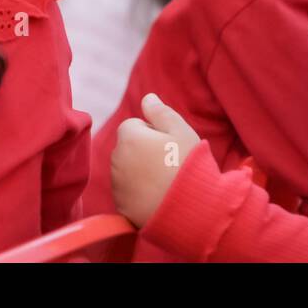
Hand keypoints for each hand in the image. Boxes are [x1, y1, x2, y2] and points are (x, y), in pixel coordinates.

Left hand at [110, 93, 201, 226]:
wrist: (191, 209)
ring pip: (127, 170)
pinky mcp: (121, 206)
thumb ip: (161, 112)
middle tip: (169, 164)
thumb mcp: (181, 131)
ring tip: (166, 182)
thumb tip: (147, 97)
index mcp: (128, 137)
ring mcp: (117, 184)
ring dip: (140, 172)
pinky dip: (139, 193)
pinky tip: (158, 197)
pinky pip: (127, 192)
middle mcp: (116, 159)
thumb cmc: (188, 165)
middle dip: (143, 151)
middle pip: (128, 148)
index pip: (133, 126)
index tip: (169, 146)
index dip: (153, 133)